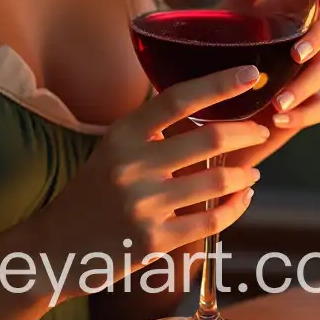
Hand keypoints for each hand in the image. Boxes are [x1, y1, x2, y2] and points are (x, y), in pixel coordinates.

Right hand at [26, 66, 270, 300]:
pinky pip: (210, 222)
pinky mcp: (154, 242)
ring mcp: (144, 205)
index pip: (176, 98)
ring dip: (244, 174)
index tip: (251, 74)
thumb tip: (200, 103)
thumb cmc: (93, 191)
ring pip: (216, 184)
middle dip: (245, 132)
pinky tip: (242, 198)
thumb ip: (150, 130)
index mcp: (122, 134)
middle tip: (261, 130)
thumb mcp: (113, 149)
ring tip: (252, 171)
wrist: (57, 246)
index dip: (218, 84)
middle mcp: (132, 165)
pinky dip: (235, 207)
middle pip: (207, 140)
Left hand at [221, 0, 319, 165]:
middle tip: (296, 53)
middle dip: (317, 38)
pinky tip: (279, 117)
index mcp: (280, 14)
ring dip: (307, 83)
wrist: (203, 112)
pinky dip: (304, 112)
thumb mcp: (225, 22)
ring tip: (279, 101)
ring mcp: (304, 74)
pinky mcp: (305, 107)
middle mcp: (297, 40)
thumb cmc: (214, 57)